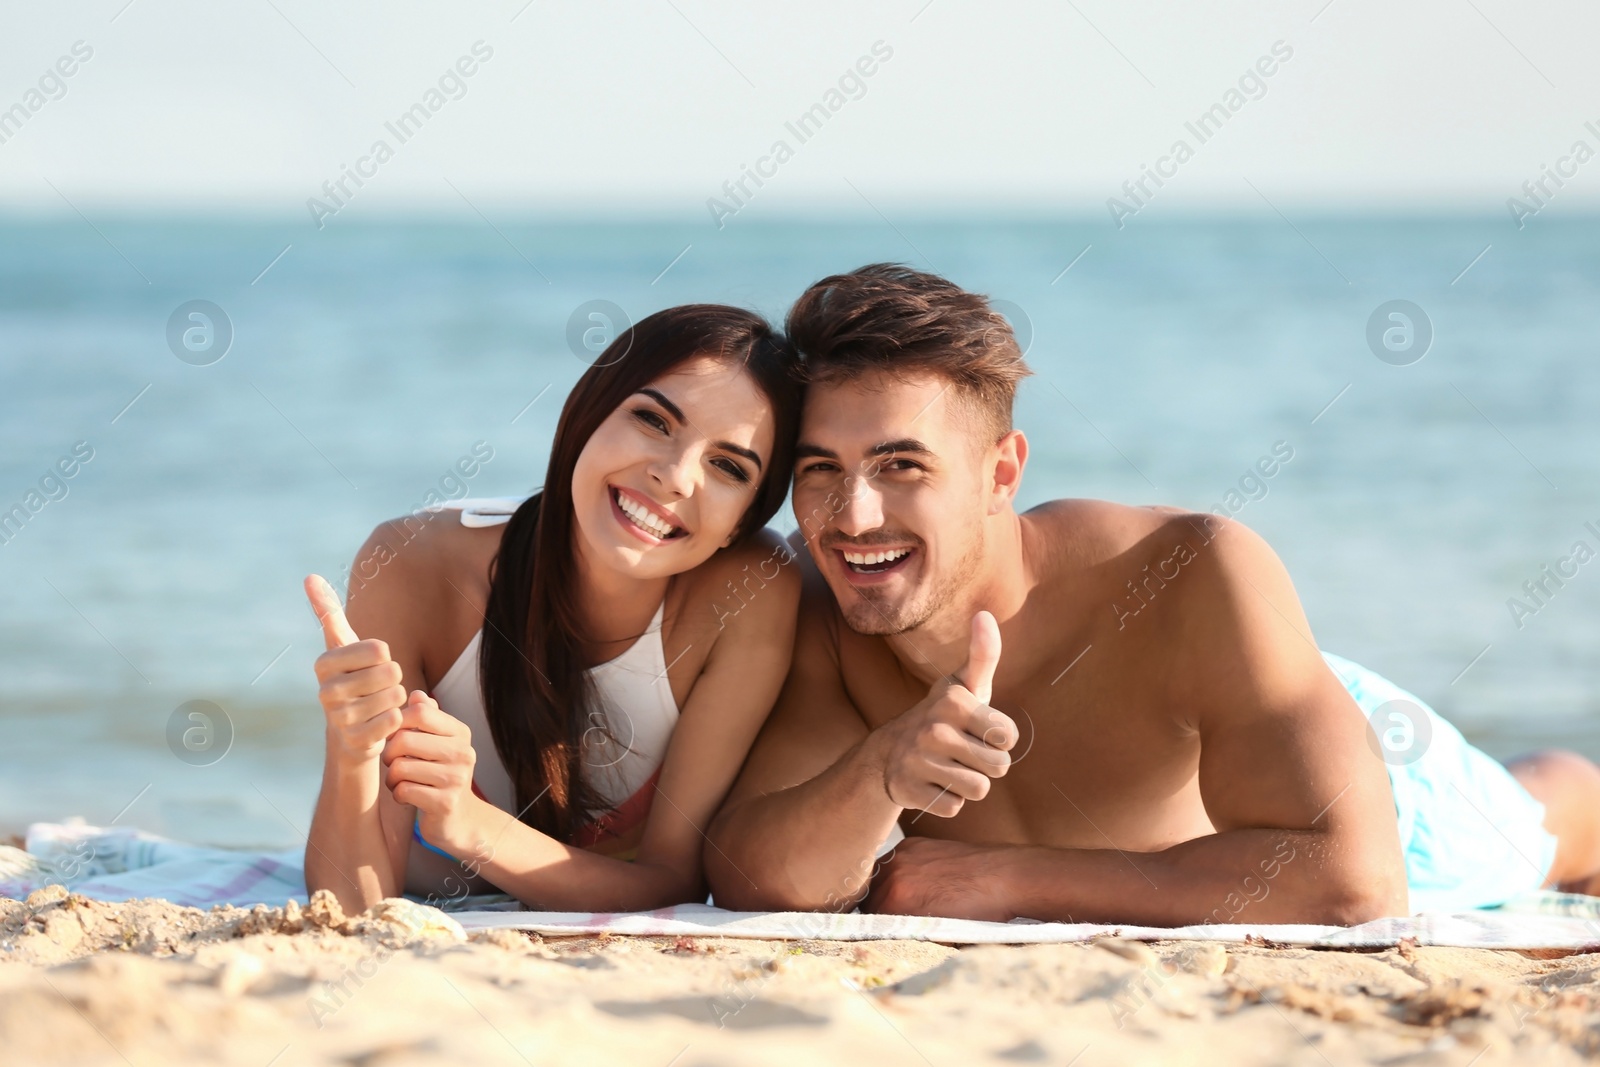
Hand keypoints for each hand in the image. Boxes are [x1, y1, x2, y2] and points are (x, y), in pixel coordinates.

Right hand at [306, 574, 405, 761]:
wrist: (351, 733)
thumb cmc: (353, 681)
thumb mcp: (342, 645)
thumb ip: (328, 612)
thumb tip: (309, 576)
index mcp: (324, 663)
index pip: (379, 648)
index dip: (384, 657)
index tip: (370, 666)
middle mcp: (326, 691)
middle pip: (391, 671)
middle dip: (394, 679)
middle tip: (379, 689)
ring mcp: (339, 719)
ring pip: (396, 695)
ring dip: (397, 699)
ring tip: (380, 705)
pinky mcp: (356, 741)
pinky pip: (396, 720)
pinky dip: (398, 719)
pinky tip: (383, 723)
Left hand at [382, 690, 479, 854]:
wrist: (459, 818)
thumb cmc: (440, 774)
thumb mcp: (437, 743)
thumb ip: (427, 718)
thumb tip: (415, 694)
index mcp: (460, 733)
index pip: (419, 712)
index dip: (397, 722)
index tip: (394, 736)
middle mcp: (463, 753)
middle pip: (404, 739)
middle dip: (389, 753)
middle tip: (393, 763)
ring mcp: (456, 778)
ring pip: (400, 767)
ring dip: (392, 777)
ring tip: (400, 781)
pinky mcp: (445, 803)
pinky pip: (404, 791)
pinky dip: (398, 795)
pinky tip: (406, 796)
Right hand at [863, 836, 1013, 920]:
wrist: (1004, 879)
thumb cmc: (979, 913)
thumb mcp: (939, 935)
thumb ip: (908, 933)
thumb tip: (891, 935)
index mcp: (896, 902)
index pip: (867, 919)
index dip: (875, 928)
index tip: (881, 932)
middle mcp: (894, 875)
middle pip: (867, 897)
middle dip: (877, 909)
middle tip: (893, 919)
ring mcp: (903, 855)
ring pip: (878, 877)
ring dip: (885, 889)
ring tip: (905, 901)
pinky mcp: (913, 844)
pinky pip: (893, 862)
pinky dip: (899, 873)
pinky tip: (917, 882)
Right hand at [874, 611, 1017, 817]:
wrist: (889, 752)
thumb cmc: (943, 716)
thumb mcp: (964, 686)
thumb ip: (983, 654)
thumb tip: (984, 614)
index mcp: (954, 702)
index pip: (1009, 737)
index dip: (999, 739)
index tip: (978, 731)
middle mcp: (933, 729)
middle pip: (998, 767)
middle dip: (986, 764)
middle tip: (963, 752)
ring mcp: (918, 761)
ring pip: (978, 790)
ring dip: (969, 784)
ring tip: (949, 768)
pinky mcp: (908, 790)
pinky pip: (954, 808)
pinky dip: (947, 800)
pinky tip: (932, 783)